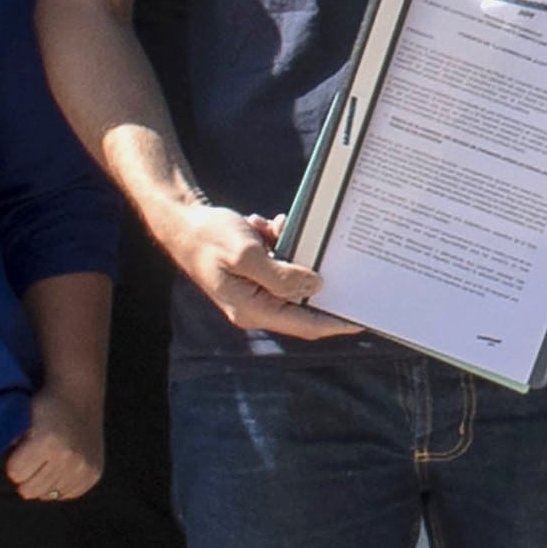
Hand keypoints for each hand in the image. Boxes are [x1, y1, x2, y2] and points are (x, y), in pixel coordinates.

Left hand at [4, 390, 104, 503]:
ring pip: (49, 495)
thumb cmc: (47, 407)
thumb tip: (1, 465)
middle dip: (26, 477)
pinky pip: (68, 494)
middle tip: (32, 462)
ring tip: (47, 464)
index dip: (13, 465)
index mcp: (47, 441)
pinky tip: (61, 468)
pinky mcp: (94, 474)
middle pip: (30, 490)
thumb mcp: (22, 418)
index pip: (15, 474)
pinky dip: (61, 485)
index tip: (19, 455)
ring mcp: (84, 467)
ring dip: (44, 483)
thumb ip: (10, 442)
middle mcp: (68, 457)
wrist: (80, 397)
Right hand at [157, 199, 359, 343]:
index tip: (364, 320)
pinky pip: (279, 264)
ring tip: (272, 230)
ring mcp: (254, 292)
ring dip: (292, 252)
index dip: (336, 324)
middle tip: (342, 262)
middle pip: (302, 303)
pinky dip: (279, 243)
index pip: (305, 325)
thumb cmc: (209, 237)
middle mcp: (256, 306)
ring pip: (292, 278)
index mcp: (253, 309)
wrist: (182, 222)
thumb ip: (282, 275)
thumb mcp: (247, 254)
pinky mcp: (254, 276)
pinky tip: (263, 227)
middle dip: (316, 278)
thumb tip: (316, 288)